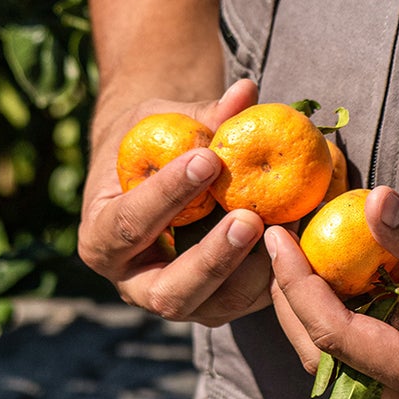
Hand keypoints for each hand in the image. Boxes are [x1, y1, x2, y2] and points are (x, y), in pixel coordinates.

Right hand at [79, 78, 271, 325]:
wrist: (154, 173)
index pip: (129, 224)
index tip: (208, 158)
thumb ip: (200, 116)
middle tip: (249, 217)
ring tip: (284, 226)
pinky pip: (246, 304)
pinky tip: (297, 239)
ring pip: (214, 306)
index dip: (167, 194)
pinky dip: (274, 276)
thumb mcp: (161, 123)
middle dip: (212, 258)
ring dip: (252, 271)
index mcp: (100, 237)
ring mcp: (176, 300)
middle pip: (168, 293)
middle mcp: (132, 282)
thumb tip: (245, 91)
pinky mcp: (213, 305)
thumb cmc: (151, 142)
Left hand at [268, 187, 398, 398]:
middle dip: (295, 299)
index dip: (297, 284)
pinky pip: (385, 342)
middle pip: (330, 352)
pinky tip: (363, 263)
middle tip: (277, 241)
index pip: (334, 334)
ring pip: (354, 350)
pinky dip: (364, 305)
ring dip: (327, 302)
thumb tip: (372, 201)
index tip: (275, 235)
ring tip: (307, 246)